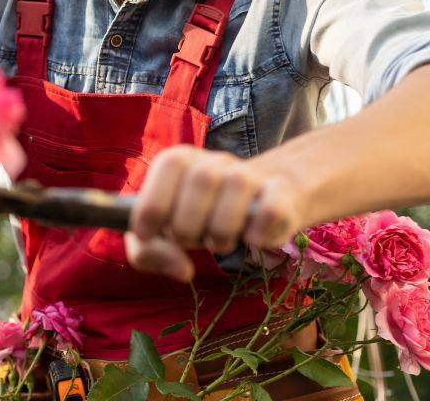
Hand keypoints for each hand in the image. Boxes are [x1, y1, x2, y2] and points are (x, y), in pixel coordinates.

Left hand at [125, 145, 304, 281]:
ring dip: (222, 230)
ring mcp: (252, 175)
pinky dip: (257, 233)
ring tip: (217, 243)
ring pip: (238, 185)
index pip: (169, 163)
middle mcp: (217, 161)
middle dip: (188, 223)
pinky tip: (250, 241)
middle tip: (189, 241)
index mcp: (184, 161)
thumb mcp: (165, 233)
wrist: (263, 202)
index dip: (153, 202)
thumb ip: (148, 251)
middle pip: (202, 178)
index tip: (147, 233)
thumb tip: (182, 270)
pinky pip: (271, 209)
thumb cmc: (201, 219)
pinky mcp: (282, 194)